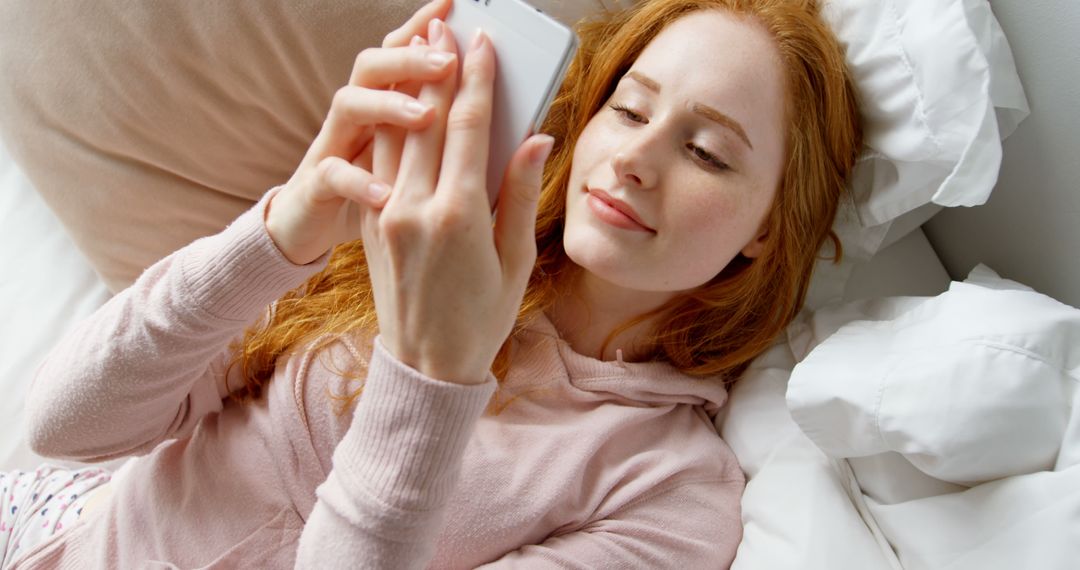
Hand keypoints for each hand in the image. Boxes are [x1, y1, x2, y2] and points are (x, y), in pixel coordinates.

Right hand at [265, 0, 455, 264]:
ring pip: (350, 106)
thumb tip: (525, 133)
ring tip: (422, 113)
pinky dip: (357, 179)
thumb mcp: (422, 173)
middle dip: (410, 57)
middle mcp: (360, 121)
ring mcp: (335, 149)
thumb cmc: (378, 204)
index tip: (452, 7)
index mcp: (387, 113)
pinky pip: (332, 175)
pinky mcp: (316, 189)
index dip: (422, 31)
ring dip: (385, 104)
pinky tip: (385, 190)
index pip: (404, 60)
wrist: (305, 237)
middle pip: (376, 70)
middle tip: (447, 55)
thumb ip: (463, 148)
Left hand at [363, 20, 554, 384]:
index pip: (469, 127)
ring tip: (415, 45)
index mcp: (459, 215)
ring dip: (405, 85)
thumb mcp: (515, 260)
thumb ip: (520, 193)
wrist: (425, 364)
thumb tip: (537, 138)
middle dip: (436, 67)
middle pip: (427, 118)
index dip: (477, 80)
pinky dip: (389, 122)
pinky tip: (398, 99)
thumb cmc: (483, 317)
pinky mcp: (372, 222)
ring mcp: (387, 213)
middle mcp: (416, 206)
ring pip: (395, 132)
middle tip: (444, 26)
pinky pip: (380, 160)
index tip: (483, 43)